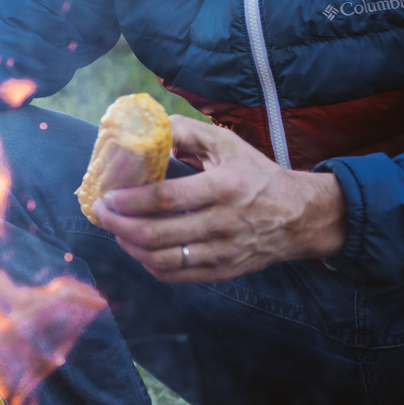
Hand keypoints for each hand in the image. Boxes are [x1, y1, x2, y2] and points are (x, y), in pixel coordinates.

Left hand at [94, 118, 346, 282]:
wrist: (301, 216)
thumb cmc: (256, 175)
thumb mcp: (227, 144)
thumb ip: (185, 132)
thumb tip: (146, 129)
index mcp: (224, 187)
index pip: (167, 198)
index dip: (130, 200)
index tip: (108, 195)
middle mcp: (224, 222)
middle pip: (157, 233)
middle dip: (118, 224)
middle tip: (102, 212)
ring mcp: (223, 251)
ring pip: (162, 259)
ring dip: (129, 245)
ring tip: (116, 229)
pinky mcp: (222, 270)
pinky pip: (175, 275)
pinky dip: (148, 263)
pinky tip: (138, 248)